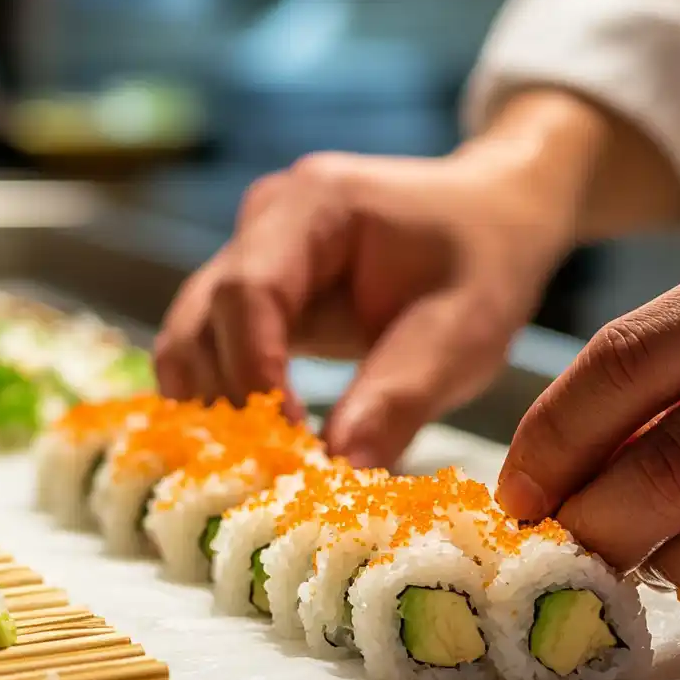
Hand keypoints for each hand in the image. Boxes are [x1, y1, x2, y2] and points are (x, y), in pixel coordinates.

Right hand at [154, 147, 573, 468]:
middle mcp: (261, 225)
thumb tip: (341, 470)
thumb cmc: (482, 264)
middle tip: (273, 473)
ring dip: (215, 412)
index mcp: (313, 206)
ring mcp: (246, 258)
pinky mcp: (249, 300)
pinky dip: (226, 407)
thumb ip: (400, 396)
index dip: (254, 374)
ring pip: (190, 343)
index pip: (248, 291)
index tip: (289, 444)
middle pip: (200, 320)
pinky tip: (263, 453)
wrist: (488, 219)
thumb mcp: (463, 331)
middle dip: (228, 404)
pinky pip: (211, 356)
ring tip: (268, 470)